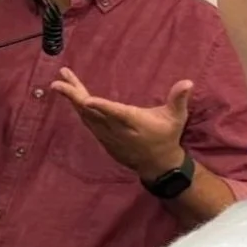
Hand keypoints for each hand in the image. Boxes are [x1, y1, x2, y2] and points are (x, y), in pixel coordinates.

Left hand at [47, 67, 192, 179]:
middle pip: (91, 111)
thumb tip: (188, 82)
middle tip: (58, 81)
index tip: (86, 100)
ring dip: (72, 98)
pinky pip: (86, 121)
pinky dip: (77, 108)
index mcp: (133, 122)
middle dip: (74, 95)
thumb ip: (179, 99)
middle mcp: (115, 129)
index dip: (101, 107)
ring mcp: (106, 134)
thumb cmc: (167, 136)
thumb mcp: (177, 118)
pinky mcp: (102, 137)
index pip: (115, 113)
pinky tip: (71, 96)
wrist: (156, 164)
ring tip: (61, 81)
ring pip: (84, 115)